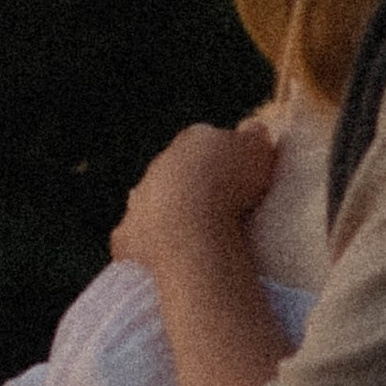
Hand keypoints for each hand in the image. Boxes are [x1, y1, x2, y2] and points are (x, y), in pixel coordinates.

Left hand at [110, 117, 277, 278]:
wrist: (189, 226)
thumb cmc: (231, 185)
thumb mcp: (258, 150)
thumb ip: (255, 135)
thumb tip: (252, 128)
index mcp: (193, 139)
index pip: (209, 141)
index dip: (225, 159)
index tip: (241, 179)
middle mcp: (160, 164)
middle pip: (178, 171)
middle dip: (193, 185)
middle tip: (220, 209)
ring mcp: (140, 198)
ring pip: (152, 200)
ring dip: (167, 212)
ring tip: (196, 235)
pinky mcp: (128, 233)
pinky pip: (136, 238)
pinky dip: (148, 244)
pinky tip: (167, 257)